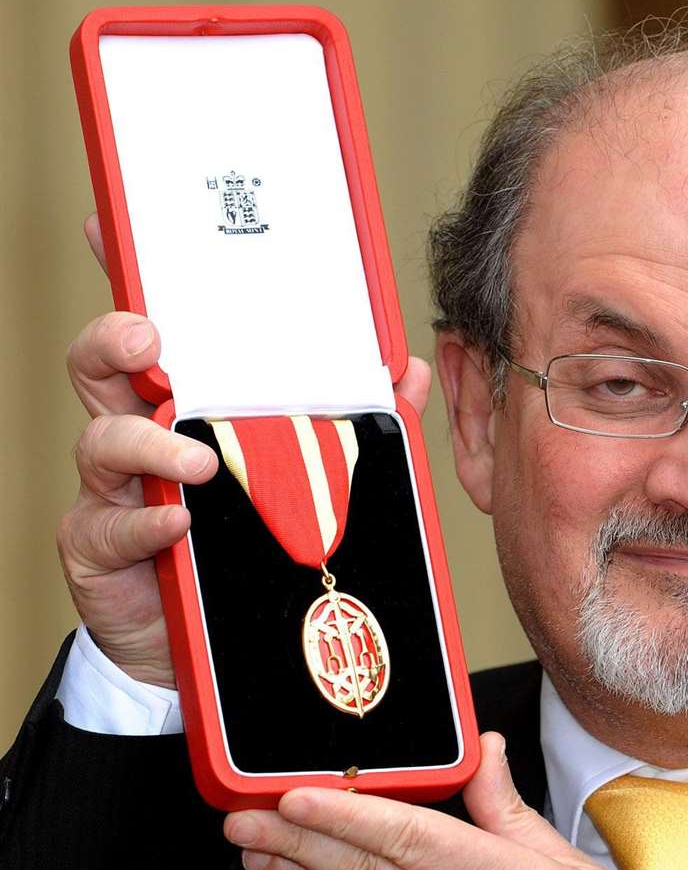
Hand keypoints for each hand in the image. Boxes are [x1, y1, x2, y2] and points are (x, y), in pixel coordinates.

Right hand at [57, 214, 432, 686]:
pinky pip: (111, 525)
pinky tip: (180, 521)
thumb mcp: (308, 474)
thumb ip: (356, 420)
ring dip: (149, 442)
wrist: (206, 643)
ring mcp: (113, 490)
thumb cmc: (248, 541)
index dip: (125, 274)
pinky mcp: (101, 549)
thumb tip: (405, 370)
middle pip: (100, 365)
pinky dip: (148, 520)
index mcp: (184, 401)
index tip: (109, 226)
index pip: (152, 328)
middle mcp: (137, 434)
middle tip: (150, 339)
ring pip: (102, 441)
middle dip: (115, 339)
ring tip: (197, 459)